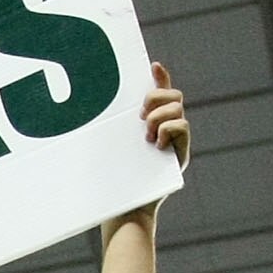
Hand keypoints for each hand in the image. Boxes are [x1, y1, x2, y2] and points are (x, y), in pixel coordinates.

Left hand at [111, 62, 188, 230]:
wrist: (123, 207)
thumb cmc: (111, 179)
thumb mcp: (107, 146)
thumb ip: (111, 127)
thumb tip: (89, 104)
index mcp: (149, 123)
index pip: (160, 92)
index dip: (160, 76)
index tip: (153, 64)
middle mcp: (165, 129)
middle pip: (174, 95)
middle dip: (157, 97)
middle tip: (140, 115)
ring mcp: (175, 141)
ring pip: (178, 109)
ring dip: (160, 117)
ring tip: (146, 135)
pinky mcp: (180, 153)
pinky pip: (183, 127)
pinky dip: (169, 130)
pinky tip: (156, 143)